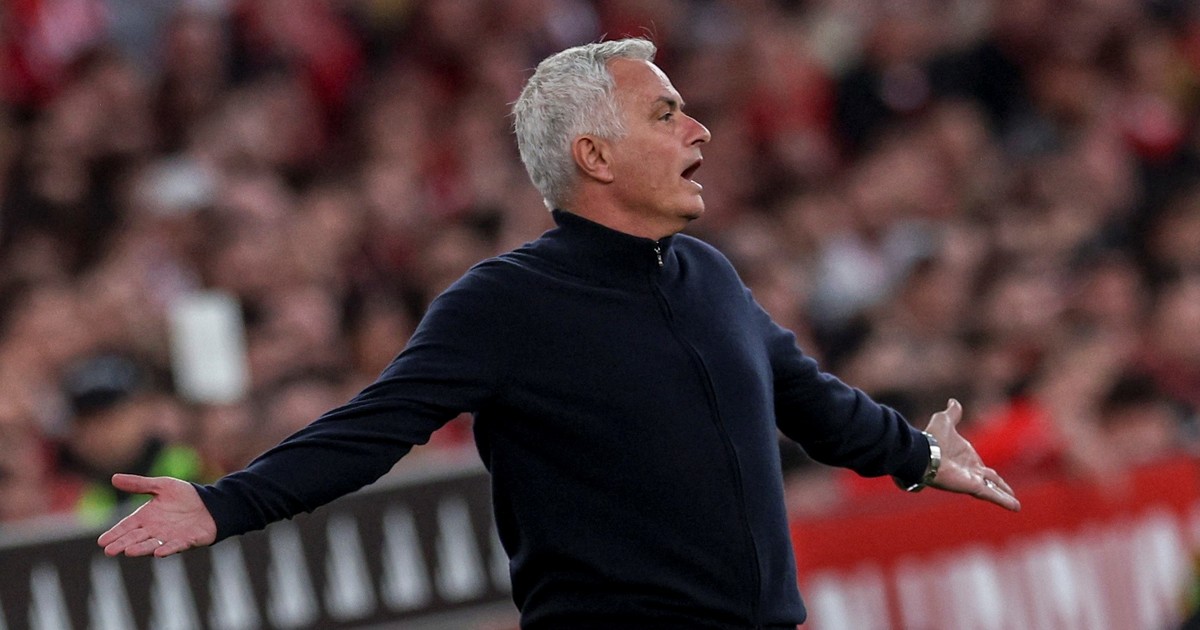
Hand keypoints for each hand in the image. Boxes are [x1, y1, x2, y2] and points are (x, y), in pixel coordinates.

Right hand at [96, 474, 216, 557]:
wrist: (210, 504)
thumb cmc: (184, 496)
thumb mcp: (161, 486)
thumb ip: (139, 484)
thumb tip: (113, 478)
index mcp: (146, 517)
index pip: (126, 527)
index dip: (115, 534)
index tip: (102, 541)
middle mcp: (154, 530)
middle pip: (135, 538)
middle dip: (122, 544)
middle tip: (109, 551)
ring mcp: (169, 537)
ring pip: (152, 544)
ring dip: (141, 549)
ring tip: (128, 552)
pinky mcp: (186, 541)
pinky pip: (175, 546)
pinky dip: (167, 549)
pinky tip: (159, 552)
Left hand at [926, 399, 1020, 511]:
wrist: (924, 452)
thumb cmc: (932, 438)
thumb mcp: (944, 420)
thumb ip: (952, 413)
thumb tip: (953, 401)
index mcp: (965, 457)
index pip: (980, 466)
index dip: (987, 471)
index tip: (993, 475)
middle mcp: (970, 470)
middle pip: (990, 479)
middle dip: (1000, 486)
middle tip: (1010, 492)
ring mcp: (972, 479)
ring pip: (994, 488)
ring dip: (1005, 496)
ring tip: (1016, 506)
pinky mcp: (973, 486)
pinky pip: (992, 494)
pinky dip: (1005, 500)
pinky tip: (1016, 507)